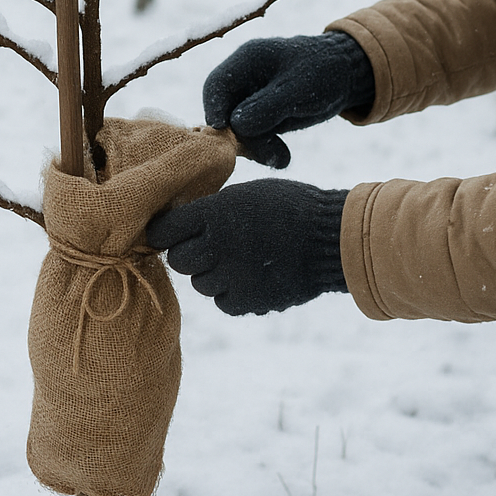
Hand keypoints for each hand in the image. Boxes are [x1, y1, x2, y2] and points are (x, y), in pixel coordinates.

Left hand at [145, 179, 347, 315]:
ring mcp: (231, 277)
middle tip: (205, 248)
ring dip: (211, 274)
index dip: (164, 232)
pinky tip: (249, 277)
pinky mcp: (247, 301)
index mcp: (213, 214)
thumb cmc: (290, 207)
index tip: (167, 233)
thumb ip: (212, 210)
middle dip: (187, 254)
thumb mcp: (245, 194)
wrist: (332, 238)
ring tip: (236, 261)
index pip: (164, 230)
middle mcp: (215, 246)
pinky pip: (222, 301)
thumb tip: (184, 224)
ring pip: (200, 284)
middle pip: (178, 261)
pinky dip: (230, 293)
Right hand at [203, 32, 373, 167]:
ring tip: (280, 158)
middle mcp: (244, 80)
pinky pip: (254, 138)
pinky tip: (282, 158)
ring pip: (239, 129)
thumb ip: (267, 106)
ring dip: (256, 147)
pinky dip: (266, 150)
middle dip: (240, 136)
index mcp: (247, 60)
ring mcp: (251, 100)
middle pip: (224, 111)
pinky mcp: (262, 117)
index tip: (222, 131)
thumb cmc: (324, 71)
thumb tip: (235, 125)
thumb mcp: (299, 88)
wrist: (347, 76)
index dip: (214, 108)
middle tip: (265, 154)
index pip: (216, 85)